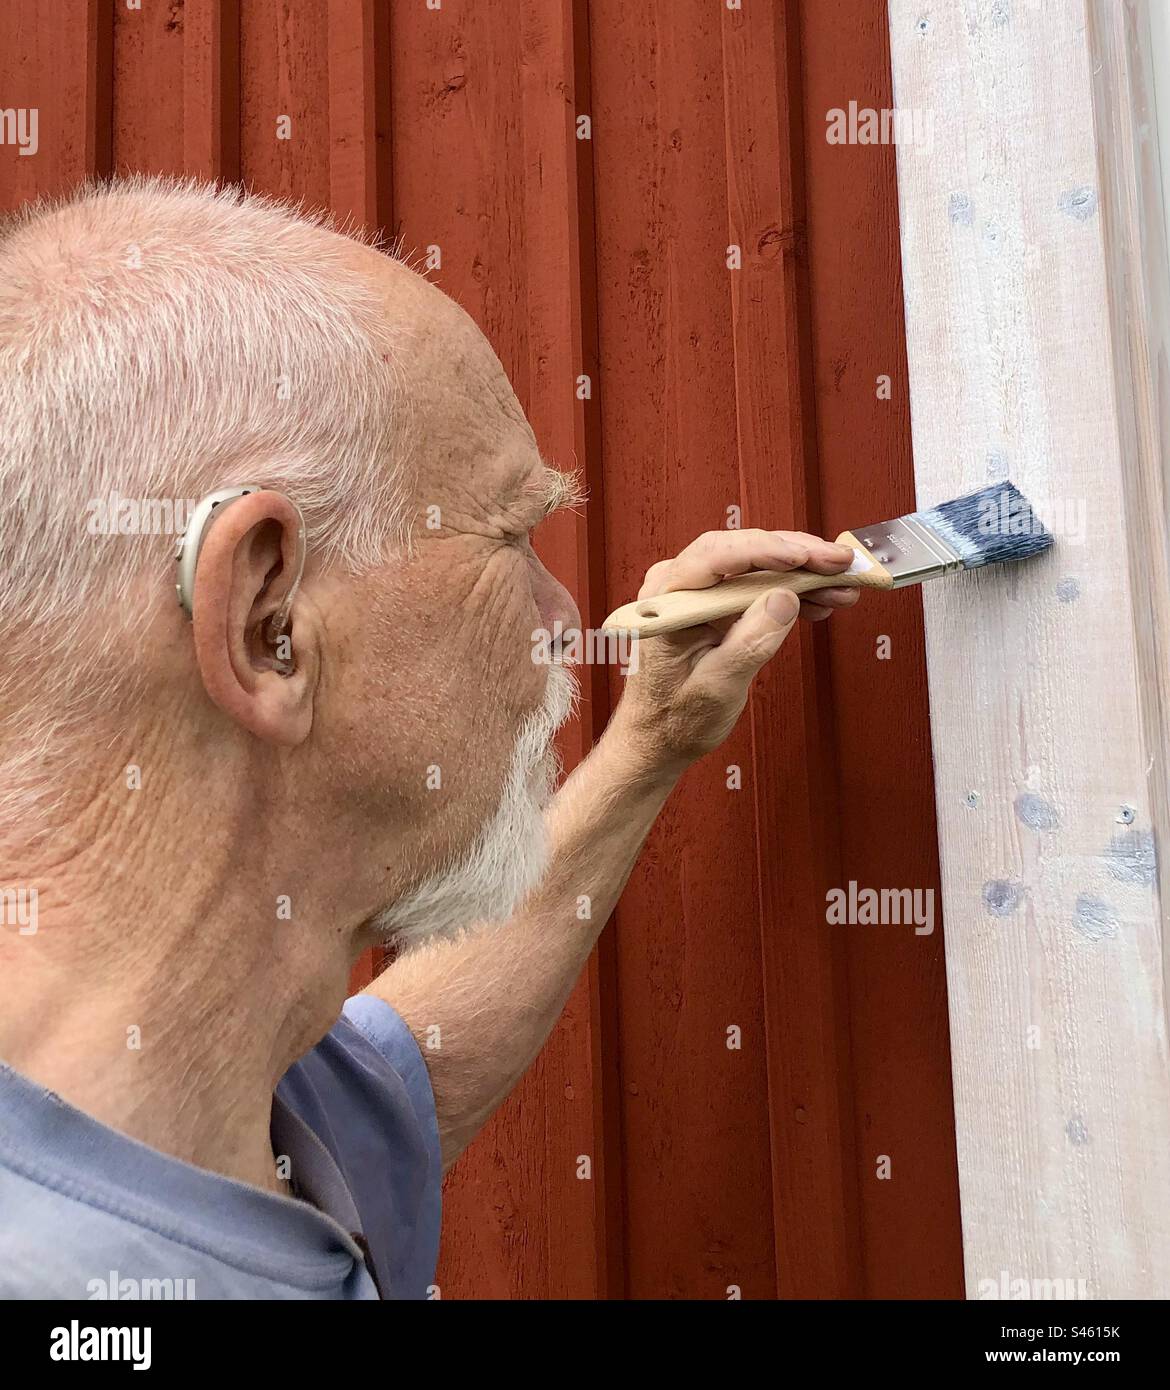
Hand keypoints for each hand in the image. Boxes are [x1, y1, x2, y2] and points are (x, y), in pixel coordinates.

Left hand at [607, 528, 859, 777]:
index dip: (765, 550)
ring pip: (756, 565)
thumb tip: (785, 598)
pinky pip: (758, 584)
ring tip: (843, 586)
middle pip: (743, 552)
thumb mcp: (716, 688)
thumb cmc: (675, 718)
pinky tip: (822, 600)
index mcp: (666, 601)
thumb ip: (749, 643)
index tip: (805, 556)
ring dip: (802, 572)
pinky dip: (792, 590)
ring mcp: (698, 592)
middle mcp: (678, 586)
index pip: (716, 557)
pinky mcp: (716, 603)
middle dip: (797, 555)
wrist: (660, 737)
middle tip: (842, 564)